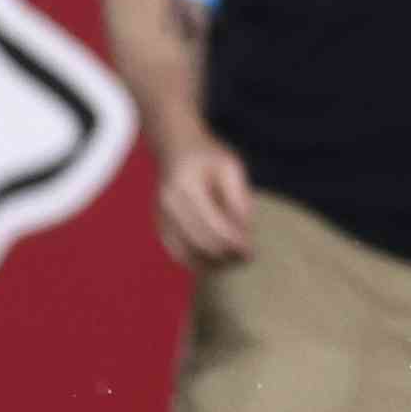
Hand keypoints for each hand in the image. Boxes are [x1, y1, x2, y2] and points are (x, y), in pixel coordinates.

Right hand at [154, 133, 255, 270]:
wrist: (176, 148)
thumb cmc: (209, 157)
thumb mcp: (231, 168)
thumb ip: (239, 199)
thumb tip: (246, 234)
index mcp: (186, 184)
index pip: (213, 225)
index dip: (234, 242)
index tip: (252, 251)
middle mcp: (168, 202)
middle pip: (200, 242)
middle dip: (225, 255)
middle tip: (246, 259)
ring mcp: (160, 215)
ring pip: (185, 253)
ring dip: (210, 263)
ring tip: (232, 262)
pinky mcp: (158, 224)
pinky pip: (176, 252)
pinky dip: (194, 261)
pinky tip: (214, 262)